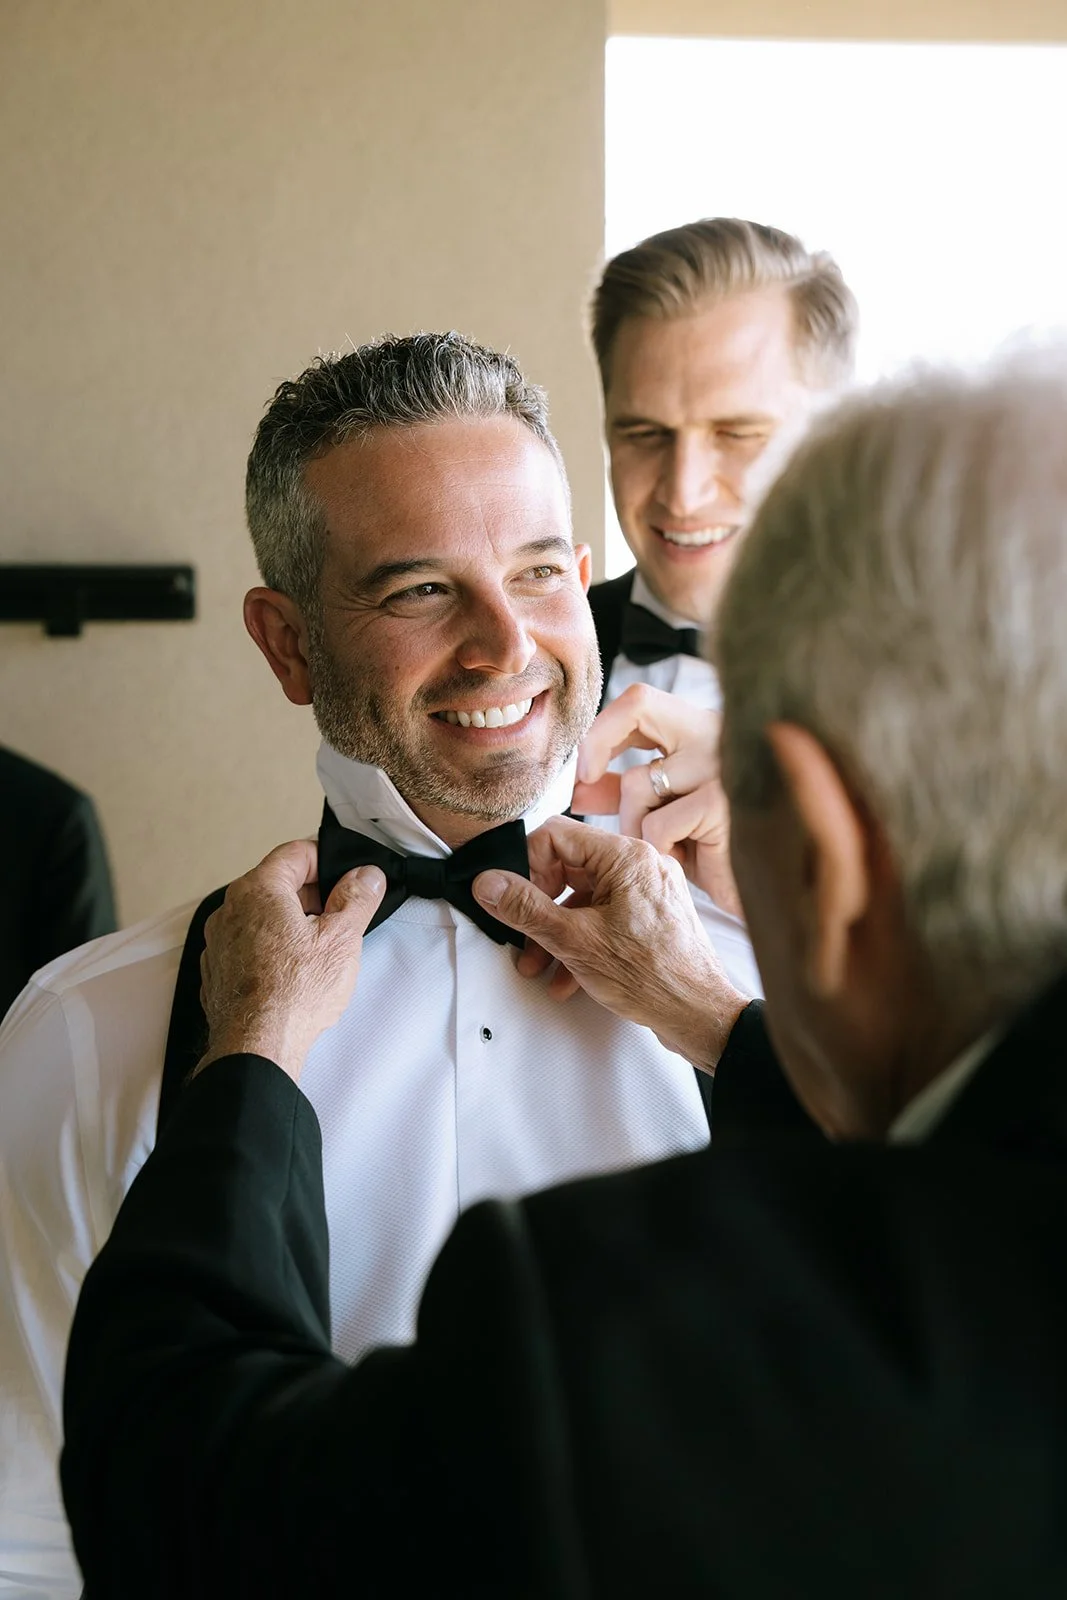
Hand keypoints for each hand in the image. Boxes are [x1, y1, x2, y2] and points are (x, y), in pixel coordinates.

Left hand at [195, 839, 386, 1083]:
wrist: (257, 1046)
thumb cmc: (293, 994)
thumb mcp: (342, 939)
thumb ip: (357, 898)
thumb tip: (366, 877)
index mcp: (258, 890)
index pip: (295, 853)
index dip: (326, 860)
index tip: (346, 876)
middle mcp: (230, 910)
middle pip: (276, 884)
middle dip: (311, 894)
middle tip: (340, 914)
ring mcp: (219, 942)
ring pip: (261, 917)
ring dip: (290, 923)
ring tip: (318, 947)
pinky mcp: (217, 971)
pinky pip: (247, 946)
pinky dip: (270, 949)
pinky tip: (292, 971)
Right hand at [474, 817, 746, 1069]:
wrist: (700, 1015)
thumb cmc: (652, 977)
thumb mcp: (574, 941)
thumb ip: (525, 909)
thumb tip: (488, 884)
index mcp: (626, 856)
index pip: (556, 835)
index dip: (527, 867)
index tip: (513, 899)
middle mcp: (641, 865)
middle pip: (568, 868)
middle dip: (538, 907)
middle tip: (521, 937)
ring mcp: (648, 891)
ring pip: (584, 898)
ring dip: (555, 931)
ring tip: (538, 966)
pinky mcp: (651, 916)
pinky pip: (605, 916)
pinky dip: (581, 941)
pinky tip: (567, 977)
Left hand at [573, 683, 741, 917]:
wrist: (767, 890)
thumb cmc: (717, 852)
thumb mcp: (665, 815)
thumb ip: (626, 793)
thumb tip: (580, 788)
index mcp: (704, 729)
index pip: (642, 699)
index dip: (602, 729)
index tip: (586, 770)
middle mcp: (717, 733)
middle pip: (638, 703)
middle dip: (596, 742)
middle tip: (583, 783)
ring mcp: (722, 764)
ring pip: (637, 783)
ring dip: (634, 828)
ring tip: (667, 849)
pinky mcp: (722, 801)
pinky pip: (656, 825)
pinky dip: (659, 850)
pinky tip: (686, 861)